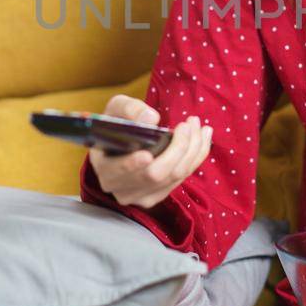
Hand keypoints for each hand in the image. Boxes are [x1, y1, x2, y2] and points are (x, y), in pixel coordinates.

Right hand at [88, 94, 212, 208]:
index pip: (116, 171)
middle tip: (188, 123)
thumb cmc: (118, 124)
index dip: (131, 165)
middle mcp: (120, 188)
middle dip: (178, 147)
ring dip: (193, 149)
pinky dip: (197, 157)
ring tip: (197, 125)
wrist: (123, 143)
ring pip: (174, 176)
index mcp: (104, 167)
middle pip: (154, 174)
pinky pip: (183, 178)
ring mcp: (140, 196)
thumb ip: (129, 109)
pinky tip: (202, 137)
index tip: (147, 154)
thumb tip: (151, 119)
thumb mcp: (116, 109)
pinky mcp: (159, 195)